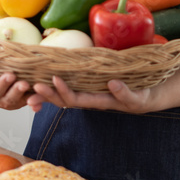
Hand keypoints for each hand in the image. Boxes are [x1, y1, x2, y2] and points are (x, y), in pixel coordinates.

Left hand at [28, 76, 153, 113]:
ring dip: (48, 91)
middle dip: (47, 94)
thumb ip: (126, 94)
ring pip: (63, 94)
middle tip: (31, 84)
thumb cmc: (143, 97)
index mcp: (99, 101)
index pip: (76, 99)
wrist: (148, 95)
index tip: (54, 79)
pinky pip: (70, 86)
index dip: (63, 91)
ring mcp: (89, 93)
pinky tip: (45, 78)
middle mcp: (90, 99)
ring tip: (31, 84)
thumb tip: (112, 83)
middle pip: (63, 100)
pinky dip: (55, 84)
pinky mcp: (90, 85)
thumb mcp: (139, 98)